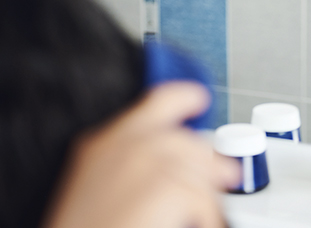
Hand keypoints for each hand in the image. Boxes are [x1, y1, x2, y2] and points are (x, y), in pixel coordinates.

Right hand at [42, 82, 239, 227]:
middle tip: (224, 175)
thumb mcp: (97, 184)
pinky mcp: (165, 186)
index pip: (156, 101)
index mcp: (105, 141)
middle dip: (208, 162)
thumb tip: (175, 161)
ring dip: (208, 193)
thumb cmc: (86, 225)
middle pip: (189, 140)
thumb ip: (128, 161)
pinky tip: (201, 223)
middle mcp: (126, 143)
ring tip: (203, 213)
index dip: (184, 97)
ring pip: (202, 168)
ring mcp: (147, 160)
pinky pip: (205, 198)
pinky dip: (208, 216)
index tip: (200, 98)